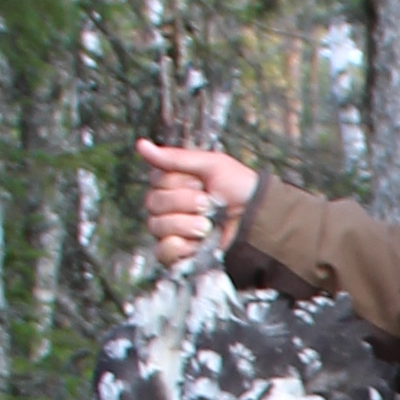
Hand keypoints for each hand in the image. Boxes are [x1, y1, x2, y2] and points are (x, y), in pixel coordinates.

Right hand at [134, 137, 259, 266]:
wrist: (259, 220)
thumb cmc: (238, 188)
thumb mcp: (211, 165)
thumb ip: (175, 158)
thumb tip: (140, 144)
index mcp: (172, 184)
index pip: (156, 181)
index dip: (178, 183)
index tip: (202, 184)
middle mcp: (167, 207)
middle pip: (153, 204)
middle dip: (184, 202)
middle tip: (208, 204)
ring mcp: (171, 232)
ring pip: (156, 226)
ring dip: (185, 224)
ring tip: (208, 226)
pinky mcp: (178, 254)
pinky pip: (162, 251)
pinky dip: (180, 247)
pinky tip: (197, 243)